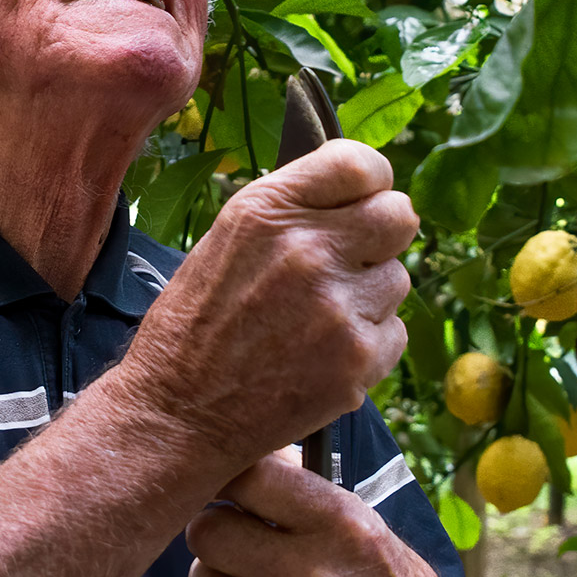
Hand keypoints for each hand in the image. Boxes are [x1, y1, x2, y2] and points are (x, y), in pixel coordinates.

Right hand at [119, 139, 417, 476]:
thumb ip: (289, 213)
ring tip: (319, 317)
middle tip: (354, 256)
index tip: (360, 197)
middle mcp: (308, 249)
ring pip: (398, 278)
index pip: (358, 163)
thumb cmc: (193, 326)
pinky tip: (323, 353)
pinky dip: (368, 343)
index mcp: (267, 211)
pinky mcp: (359, 359)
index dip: (369, 180)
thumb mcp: (224, 241)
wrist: (177, 412)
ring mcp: (339, 306)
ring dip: (370, 294)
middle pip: (399, 215)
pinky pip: (394, 332)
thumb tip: (352, 196)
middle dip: (382, 234)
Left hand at [177, 452, 481, 576]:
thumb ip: (304, 492)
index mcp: (341, 524)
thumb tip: (249, 451)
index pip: (249, 476)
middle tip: (238, 549)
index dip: (231, 480)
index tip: (235, 495)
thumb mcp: (367, 527)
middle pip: (207, 531)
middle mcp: (312, 575)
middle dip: (217, 535)